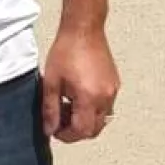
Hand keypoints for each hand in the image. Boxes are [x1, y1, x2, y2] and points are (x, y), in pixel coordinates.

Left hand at [41, 24, 119, 143]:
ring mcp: (113, 91)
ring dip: (86, 120)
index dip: (66, 135)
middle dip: (76, 131)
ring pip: (102, 120)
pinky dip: (93, 110)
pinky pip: (107, 106)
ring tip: (69, 106)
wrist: (84, 29)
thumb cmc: (66, 51)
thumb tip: (50, 130)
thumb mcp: (51, 83)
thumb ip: (50, 110)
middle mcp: (105, 97)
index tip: (54, 129)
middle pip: (94, 130)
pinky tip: (79, 97)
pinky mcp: (115, 84)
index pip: (81, 131)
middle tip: (60, 120)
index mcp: (89, 97)